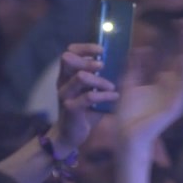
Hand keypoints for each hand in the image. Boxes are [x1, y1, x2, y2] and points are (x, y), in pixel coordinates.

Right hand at [50, 43, 118, 157]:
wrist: (71, 135)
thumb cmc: (84, 111)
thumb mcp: (90, 90)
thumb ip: (98, 77)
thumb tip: (120, 61)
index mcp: (66, 75)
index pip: (69, 52)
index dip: (84, 47)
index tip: (100, 50)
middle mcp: (63, 82)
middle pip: (68, 59)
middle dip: (88, 60)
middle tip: (103, 65)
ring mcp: (65, 95)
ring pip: (80, 77)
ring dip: (99, 79)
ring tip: (112, 86)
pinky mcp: (71, 108)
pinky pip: (89, 97)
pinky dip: (105, 95)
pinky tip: (114, 96)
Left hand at [116, 19, 182, 152]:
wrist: (127, 135)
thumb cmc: (129, 114)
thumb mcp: (130, 84)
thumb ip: (135, 66)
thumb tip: (141, 48)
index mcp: (165, 82)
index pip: (174, 56)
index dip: (177, 40)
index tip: (178, 22)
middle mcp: (175, 87)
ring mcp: (178, 96)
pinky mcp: (177, 106)